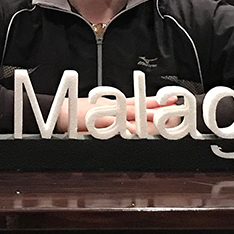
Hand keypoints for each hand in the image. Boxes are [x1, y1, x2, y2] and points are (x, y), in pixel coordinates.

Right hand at [56, 94, 178, 135]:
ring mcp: (107, 113)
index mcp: (113, 105)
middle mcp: (113, 106)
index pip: (137, 103)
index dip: (153, 102)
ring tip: (164, 116)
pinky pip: (116, 124)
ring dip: (147, 115)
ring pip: (132, 113)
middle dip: (158, 105)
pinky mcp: (99, 120)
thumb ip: (108, 118)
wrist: (58, 111)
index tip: (167, 101)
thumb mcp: (94, 114)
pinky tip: (138, 132)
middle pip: (140, 106)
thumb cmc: (73, 115)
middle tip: (174, 104)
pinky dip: (127, 128)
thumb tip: (121, 125)